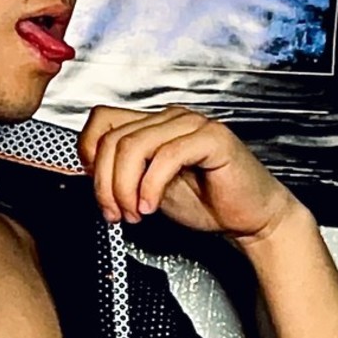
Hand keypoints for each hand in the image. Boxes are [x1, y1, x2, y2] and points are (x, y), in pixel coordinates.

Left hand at [76, 105, 299, 243]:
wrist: (250, 219)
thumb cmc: (206, 202)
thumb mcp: (148, 188)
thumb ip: (122, 174)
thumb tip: (88, 172)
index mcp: (153, 125)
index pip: (102, 120)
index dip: (88, 154)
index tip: (96, 189)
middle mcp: (171, 118)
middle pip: (113, 138)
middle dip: (105, 183)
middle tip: (115, 212)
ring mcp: (193, 124)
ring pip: (135, 145)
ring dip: (125, 187)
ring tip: (134, 213)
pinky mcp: (213, 138)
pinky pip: (167, 156)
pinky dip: (151, 186)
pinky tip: (151, 206)